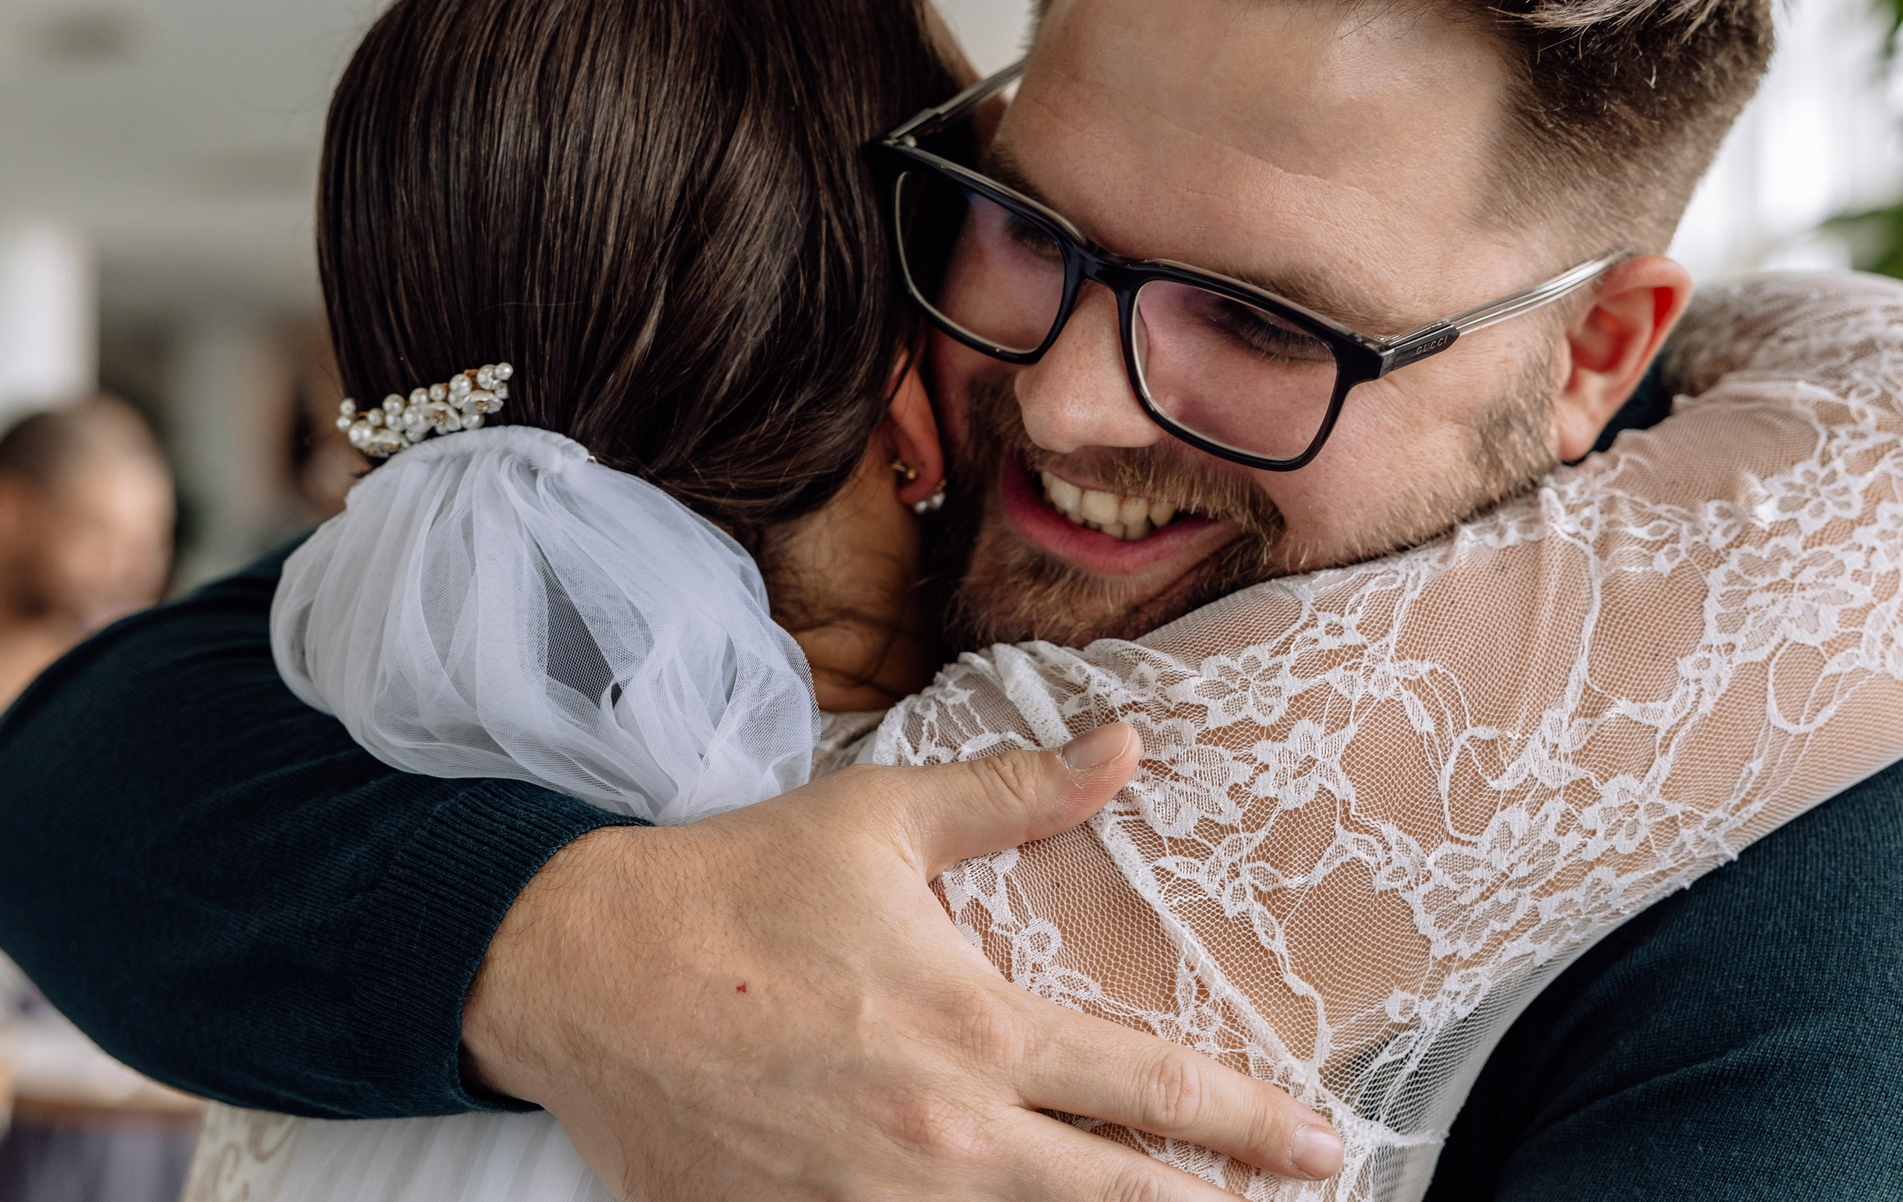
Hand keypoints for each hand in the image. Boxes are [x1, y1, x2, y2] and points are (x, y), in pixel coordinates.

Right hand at [463, 722, 1343, 1200]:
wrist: (582, 973)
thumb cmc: (736, 886)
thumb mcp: (882, 819)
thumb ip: (1019, 796)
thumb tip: (1125, 746)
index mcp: (974, 1029)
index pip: (1152, 1093)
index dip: (1252, 1125)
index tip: (1321, 1141)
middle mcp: (944, 1137)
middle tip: (1291, 1194)